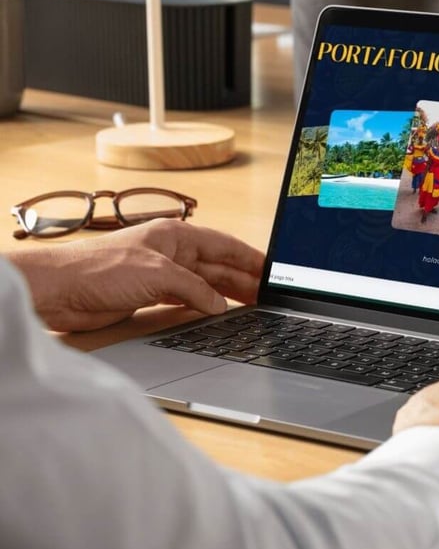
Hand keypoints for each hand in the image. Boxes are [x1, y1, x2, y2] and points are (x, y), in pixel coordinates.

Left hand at [6, 219, 264, 331]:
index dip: (250, 258)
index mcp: (176, 235)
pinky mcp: (149, 295)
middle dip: (243, 279)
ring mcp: (161, 274)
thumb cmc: (98, 268)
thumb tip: (219, 303)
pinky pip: (187, 299)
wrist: (59, 290)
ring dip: (226, 294)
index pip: (224, 245)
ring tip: (251, 304)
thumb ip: (194, 288)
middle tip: (266, 294)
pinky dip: (204, 305)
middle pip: (217, 265)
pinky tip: (217, 312)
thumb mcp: (158, 274)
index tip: (270, 270)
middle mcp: (171, 252)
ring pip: (204, 283)